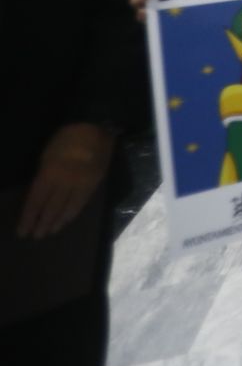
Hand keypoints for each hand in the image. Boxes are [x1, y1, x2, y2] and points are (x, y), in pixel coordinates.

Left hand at [18, 123, 113, 238]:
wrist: (95, 128)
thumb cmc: (65, 139)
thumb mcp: (46, 155)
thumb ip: (44, 176)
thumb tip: (40, 194)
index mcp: (49, 174)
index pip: (36, 202)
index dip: (28, 218)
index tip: (22, 231)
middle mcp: (65, 182)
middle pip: (51, 208)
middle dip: (42, 223)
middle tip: (36, 237)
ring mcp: (81, 184)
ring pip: (68, 208)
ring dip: (57, 222)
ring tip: (50, 232)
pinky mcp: (94, 183)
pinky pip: (82, 202)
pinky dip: (73, 213)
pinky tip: (67, 220)